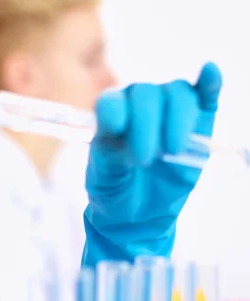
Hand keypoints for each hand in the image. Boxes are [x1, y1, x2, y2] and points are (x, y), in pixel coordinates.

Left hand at [82, 62, 222, 265]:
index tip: (116, 130)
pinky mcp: (199, 119)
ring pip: (176, 93)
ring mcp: (169, 109)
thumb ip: (109, 152)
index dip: (115, 111)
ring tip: (171, 150)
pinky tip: (210, 72)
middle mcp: (138, 104)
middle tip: (144, 159)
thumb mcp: (104, 176)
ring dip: (176, 119)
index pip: (112, 101)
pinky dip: (210, 82)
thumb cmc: (114, 190)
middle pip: (146, 94)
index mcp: (111, 114)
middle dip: (146, 125)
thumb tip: (117, 125)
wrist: (138, 214)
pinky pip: (205, 93)